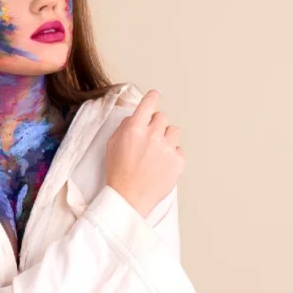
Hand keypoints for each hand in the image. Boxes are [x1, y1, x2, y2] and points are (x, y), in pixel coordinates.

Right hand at [106, 88, 185, 217]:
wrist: (129, 197)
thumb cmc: (118, 172)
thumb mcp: (112, 145)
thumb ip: (125, 127)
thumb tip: (135, 118)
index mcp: (135, 129)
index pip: (148, 104)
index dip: (152, 97)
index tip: (155, 94)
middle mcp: (153, 135)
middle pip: (162, 117)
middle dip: (156, 124)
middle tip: (149, 138)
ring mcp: (167, 149)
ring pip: (174, 131)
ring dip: (166, 137)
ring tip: (157, 151)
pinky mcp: (178, 162)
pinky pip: (179, 150)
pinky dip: (172, 155)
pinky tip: (161, 164)